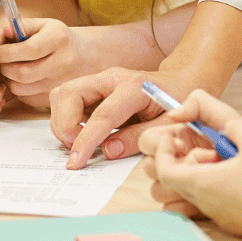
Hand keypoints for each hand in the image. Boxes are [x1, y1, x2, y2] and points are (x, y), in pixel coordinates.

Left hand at [0, 17, 90, 106]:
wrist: (86, 57)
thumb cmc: (58, 39)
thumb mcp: (44, 25)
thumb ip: (23, 26)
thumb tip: (4, 32)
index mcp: (59, 39)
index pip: (29, 49)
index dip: (7, 53)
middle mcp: (63, 62)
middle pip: (24, 73)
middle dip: (4, 68)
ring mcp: (61, 83)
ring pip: (22, 89)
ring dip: (9, 80)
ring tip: (9, 69)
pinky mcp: (56, 97)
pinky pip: (27, 98)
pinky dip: (19, 89)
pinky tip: (20, 79)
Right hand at [49, 67, 194, 168]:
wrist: (179, 82)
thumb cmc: (176, 102)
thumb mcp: (167, 125)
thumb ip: (139, 137)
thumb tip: (108, 151)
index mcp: (134, 87)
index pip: (102, 114)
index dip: (86, 140)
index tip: (76, 162)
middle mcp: (110, 78)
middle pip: (69, 93)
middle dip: (65, 125)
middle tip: (77, 149)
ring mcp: (98, 81)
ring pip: (63, 94)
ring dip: (63, 122)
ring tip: (81, 143)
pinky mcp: (92, 88)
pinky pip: (67, 100)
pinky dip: (67, 120)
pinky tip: (84, 134)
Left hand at [140, 90, 241, 240]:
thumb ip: (227, 121)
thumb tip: (211, 116)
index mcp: (202, 182)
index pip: (162, 169)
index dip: (162, 151)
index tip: (174, 137)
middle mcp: (203, 202)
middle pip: (171, 181)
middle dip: (181, 160)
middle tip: (207, 150)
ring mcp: (214, 214)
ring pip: (188, 194)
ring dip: (196, 175)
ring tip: (221, 164)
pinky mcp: (227, 222)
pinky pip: (206, 204)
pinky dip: (211, 188)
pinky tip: (235, 178)